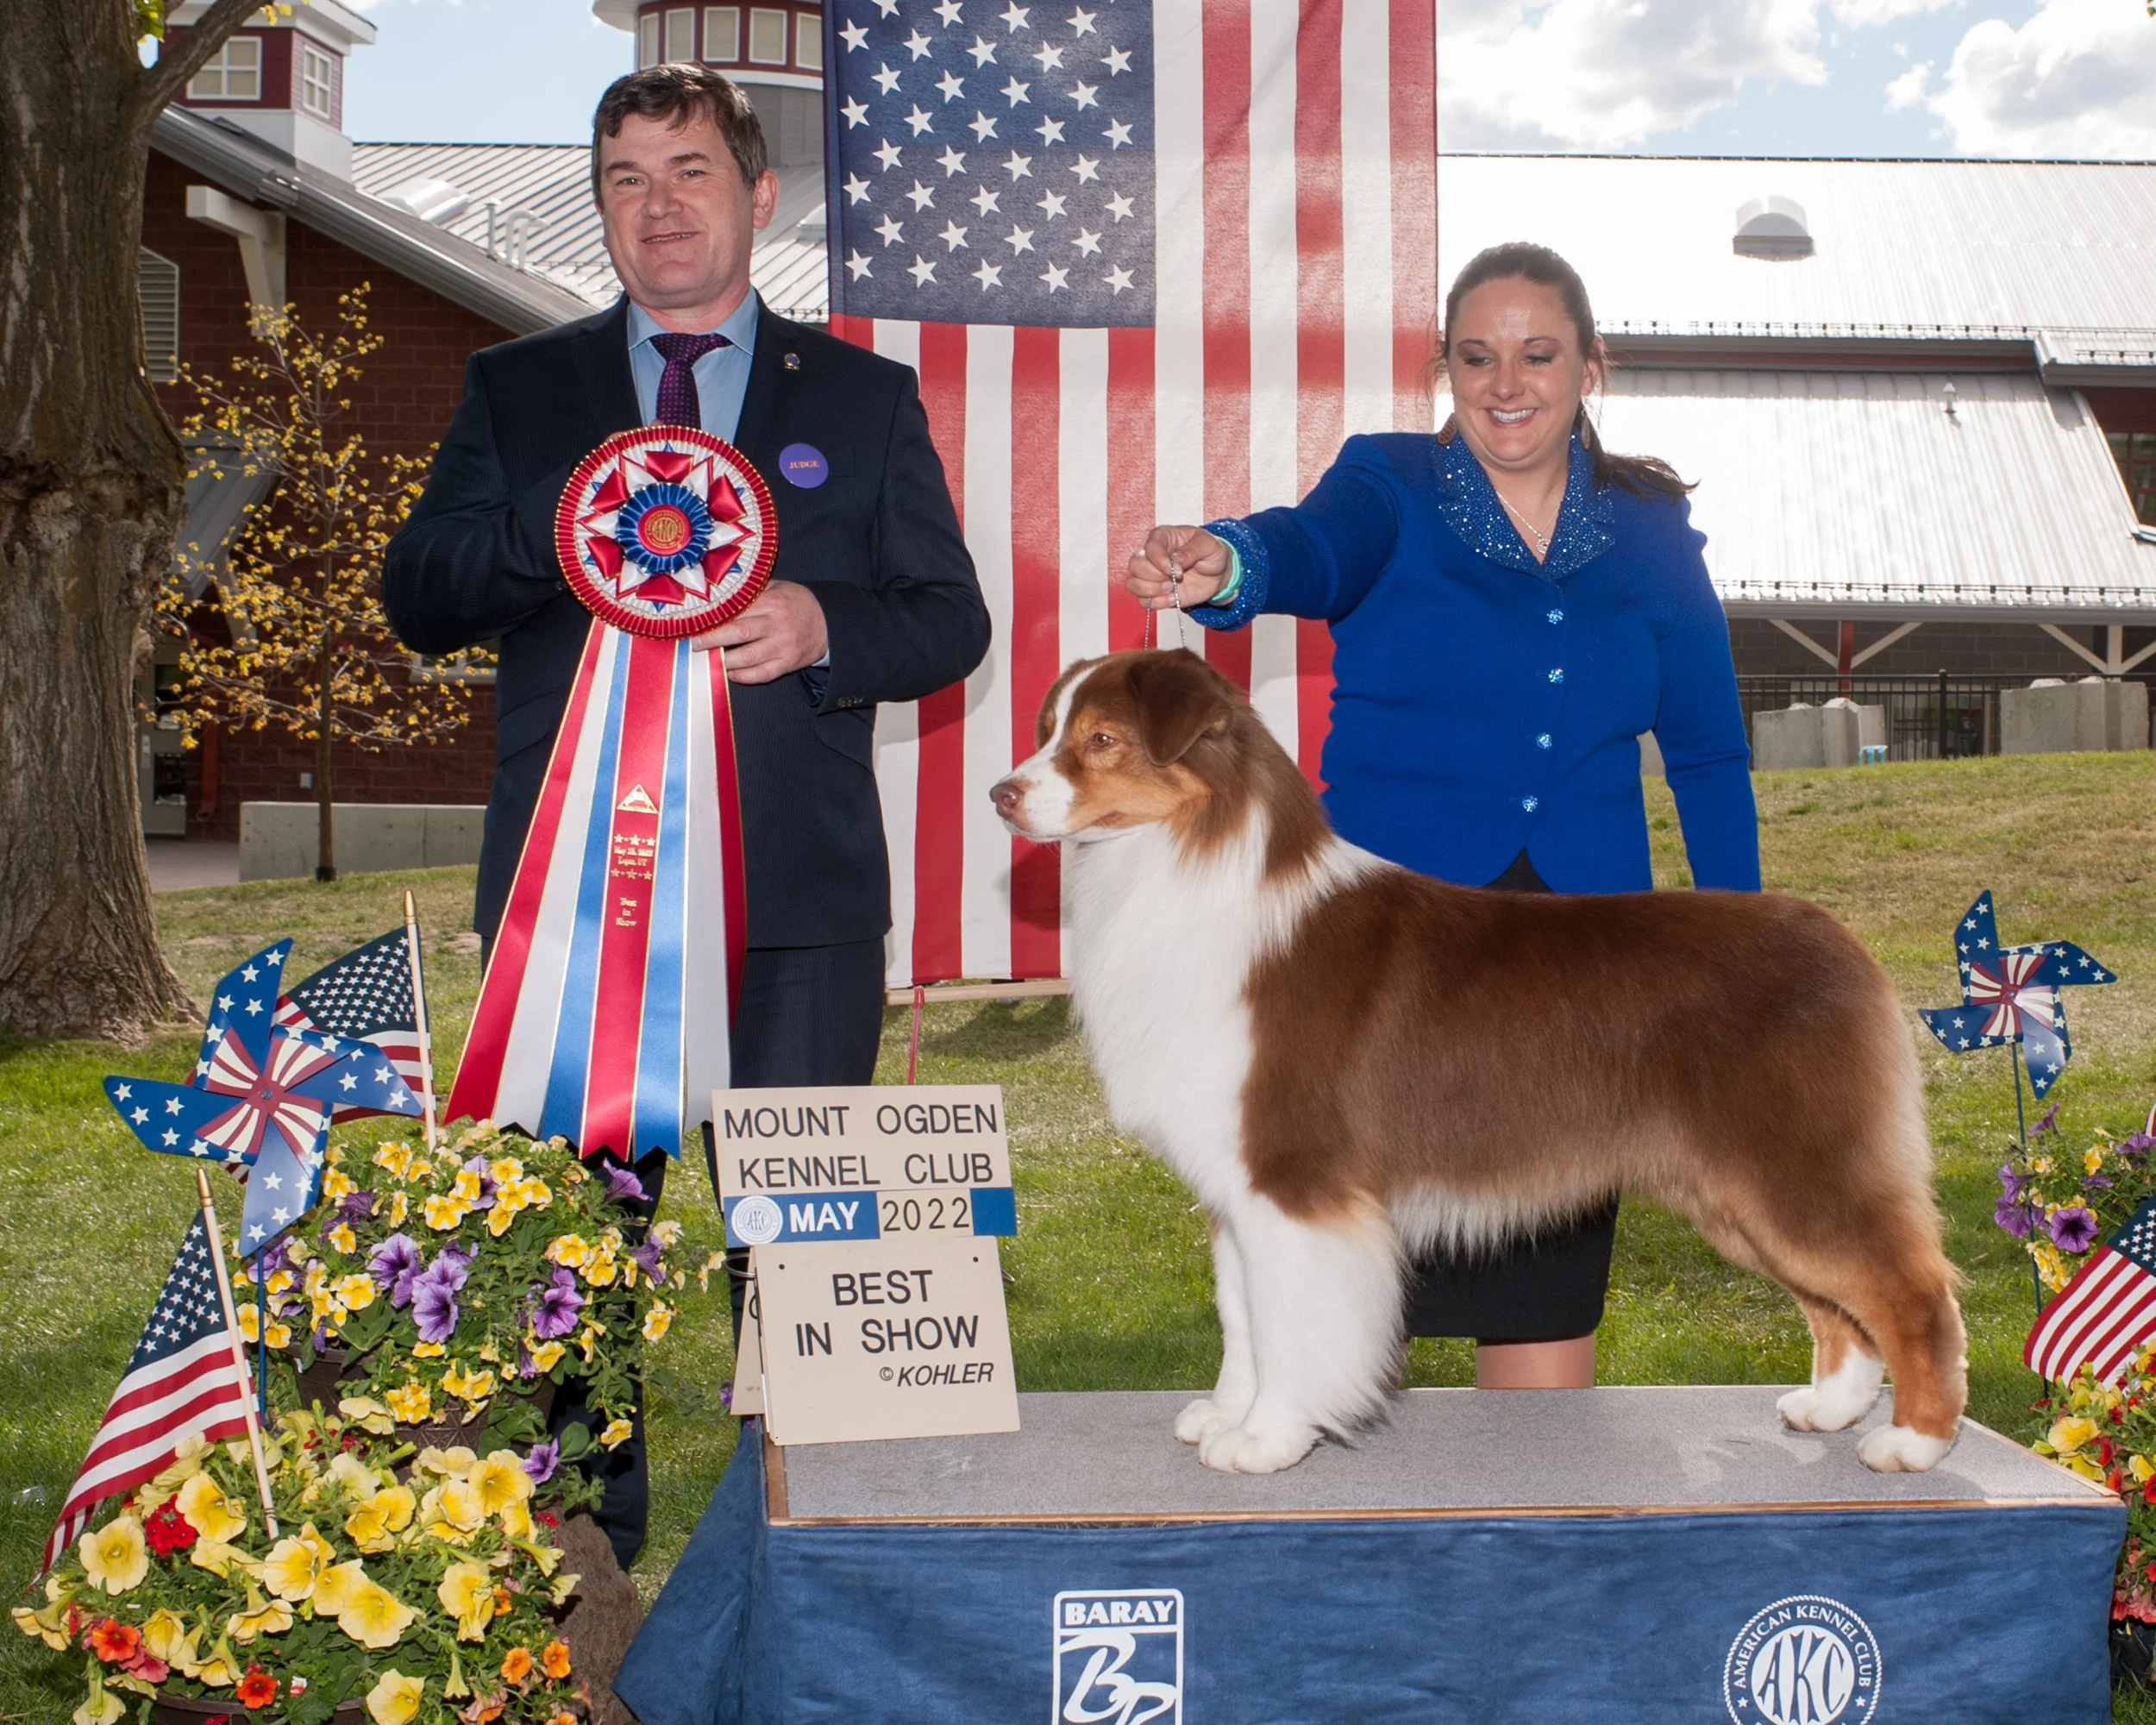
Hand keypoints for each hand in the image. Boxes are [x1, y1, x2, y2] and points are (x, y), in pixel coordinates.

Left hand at [690, 581, 829, 682]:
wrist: (828, 623)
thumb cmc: (796, 603)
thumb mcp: (777, 588)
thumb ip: (751, 592)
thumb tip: (718, 597)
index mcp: (772, 602)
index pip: (737, 610)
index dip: (715, 618)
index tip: (697, 622)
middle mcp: (777, 624)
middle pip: (739, 632)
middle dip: (712, 639)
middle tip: (695, 644)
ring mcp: (783, 647)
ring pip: (747, 657)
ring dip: (723, 661)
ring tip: (708, 659)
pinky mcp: (787, 664)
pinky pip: (761, 674)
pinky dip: (742, 676)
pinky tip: (729, 672)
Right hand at [1125, 525, 1230, 610]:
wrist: (1218, 573)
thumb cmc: (1211, 553)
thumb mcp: (1207, 545)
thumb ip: (1191, 551)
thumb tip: (1175, 561)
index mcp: (1162, 537)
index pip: (1149, 548)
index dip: (1160, 562)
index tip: (1177, 571)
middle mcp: (1152, 556)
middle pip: (1135, 566)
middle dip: (1154, 576)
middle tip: (1174, 580)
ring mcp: (1151, 575)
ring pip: (1133, 584)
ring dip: (1151, 591)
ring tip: (1172, 589)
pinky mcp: (1155, 593)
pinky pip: (1143, 601)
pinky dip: (1157, 603)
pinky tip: (1173, 598)